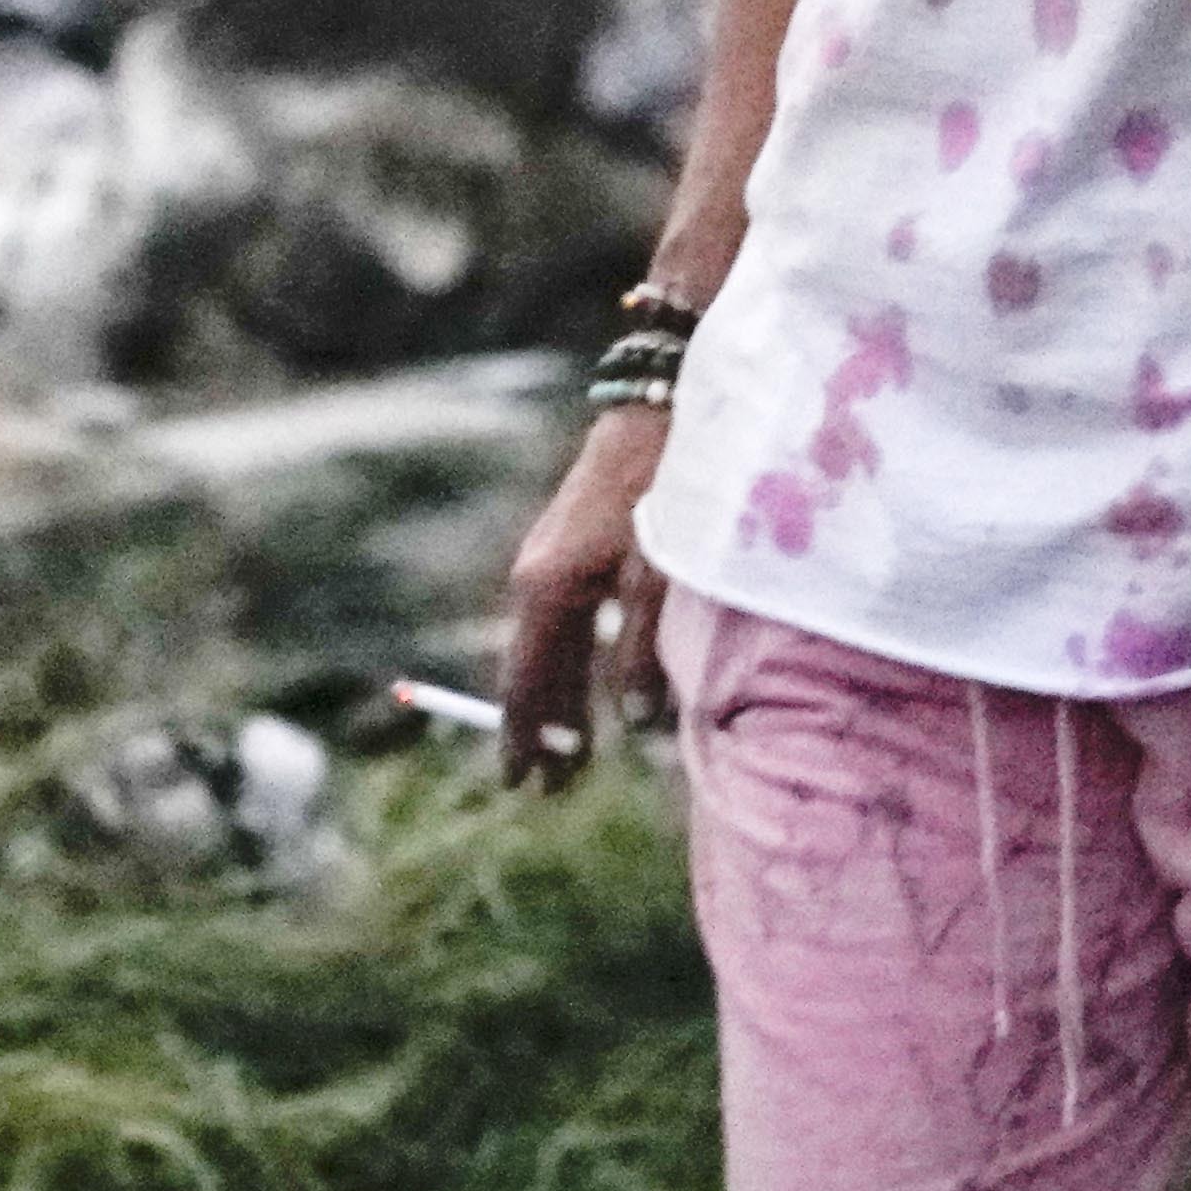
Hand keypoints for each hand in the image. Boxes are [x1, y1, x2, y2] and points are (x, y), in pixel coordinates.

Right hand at [492, 409, 674, 786]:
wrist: (658, 402)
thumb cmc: (667, 488)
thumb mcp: (661, 575)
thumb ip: (644, 652)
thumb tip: (637, 722)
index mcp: (550, 591)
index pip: (529, 684)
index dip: (528, 738)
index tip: (522, 786)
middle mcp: (535, 576)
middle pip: (532, 670)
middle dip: (542, 730)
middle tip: (547, 788)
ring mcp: (546, 556)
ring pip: (545, 645)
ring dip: (558, 697)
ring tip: (571, 749)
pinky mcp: (566, 540)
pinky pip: (558, 620)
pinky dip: (568, 660)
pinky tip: (586, 680)